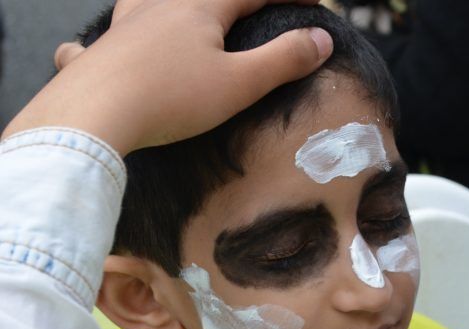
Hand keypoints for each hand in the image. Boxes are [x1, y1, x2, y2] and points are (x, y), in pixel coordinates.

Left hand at [2, 0, 332, 154]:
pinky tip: (84, 48)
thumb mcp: (240, 83)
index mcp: (198, 9)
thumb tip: (321, 38)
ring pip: (143, 3)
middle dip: (231, 2)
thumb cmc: (172, 99)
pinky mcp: (98, 56)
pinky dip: (95, 44)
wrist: (96, 114)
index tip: (312, 2)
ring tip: (169, 14)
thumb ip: (283, 60)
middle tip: (246, 10)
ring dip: (162, 7)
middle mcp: (159, 8)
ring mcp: (124, 29)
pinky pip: (96, 42)